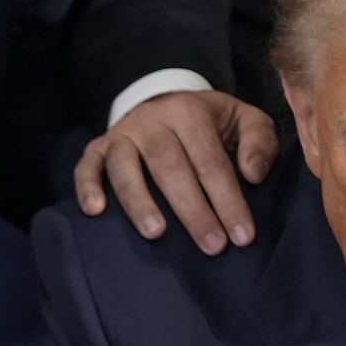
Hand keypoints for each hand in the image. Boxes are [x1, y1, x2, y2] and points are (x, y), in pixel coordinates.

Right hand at [72, 90, 277, 251]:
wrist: (165, 100)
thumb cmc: (211, 122)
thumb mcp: (244, 119)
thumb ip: (259, 141)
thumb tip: (253, 175)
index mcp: (190, 112)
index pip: (211, 161)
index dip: (228, 199)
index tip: (242, 235)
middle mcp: (152, 120)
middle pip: (170, 167)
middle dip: (193, 210)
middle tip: (212, 245)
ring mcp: (122, 134)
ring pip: (125, 168)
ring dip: (139, 202)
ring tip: (157, 234)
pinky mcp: (98, 147)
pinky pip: (86, 166)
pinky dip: (86, 187)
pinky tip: (95, 211)